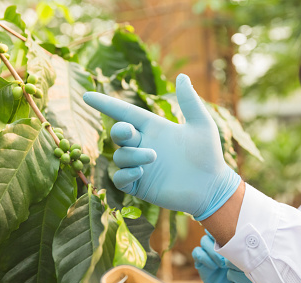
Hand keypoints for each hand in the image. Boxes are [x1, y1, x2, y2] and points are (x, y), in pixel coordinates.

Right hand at [83, 74, 240, 220]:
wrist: (212, 187)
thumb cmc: (209, 155)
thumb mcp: (201, 124)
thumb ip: (190, 101)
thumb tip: (181, 76)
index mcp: (154, 128)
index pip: (124, 113)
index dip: (106, 104)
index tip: (87, 95)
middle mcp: (143, 145)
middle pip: (118, 133)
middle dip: (119, 130)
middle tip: (130, 132)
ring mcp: (141, 166)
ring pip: (120, 156)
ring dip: (132, 155)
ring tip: (153, 158)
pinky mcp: (140, 185)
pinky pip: (120, 178)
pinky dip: (125, 174)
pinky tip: (140, 173)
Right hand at [192, 232, 247, 282]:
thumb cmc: (243, 278)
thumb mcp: (247, 264)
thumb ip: (245, 252)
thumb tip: (250, 240)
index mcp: (229, 241)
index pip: (223, 227)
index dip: (224, 228)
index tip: (231, 235)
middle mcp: (218, 244)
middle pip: (211, 231)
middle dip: (218, 239)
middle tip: (227, 252)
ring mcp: (209, 253)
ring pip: (204, 241)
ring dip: (212, 251)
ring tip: (222, 263)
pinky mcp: (201, 263)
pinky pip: (197, 253)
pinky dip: (204, 258)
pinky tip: (213, 267)